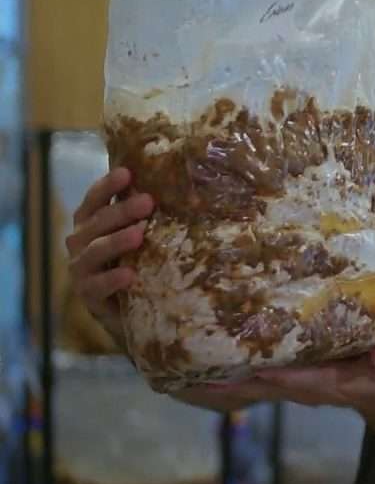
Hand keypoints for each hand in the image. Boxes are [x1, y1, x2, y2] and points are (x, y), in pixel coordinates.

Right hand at [65, 167, 153, 340]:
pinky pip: (97, 286)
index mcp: (92, 222)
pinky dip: (112, 280)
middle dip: (122, 210)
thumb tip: (184, 184)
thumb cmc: (138, 262)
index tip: (128, 172)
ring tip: (139, 235)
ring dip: (116, 241)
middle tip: (148, 202)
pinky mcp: (88, 296)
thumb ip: (148, 214)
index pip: (95, 199)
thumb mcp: (142, 235)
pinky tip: (129, 275)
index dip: (108, 185)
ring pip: (95, 251)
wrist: (130, 311)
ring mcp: (81, 269)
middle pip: (98, 222)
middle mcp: (81, 242)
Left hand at [212, 346, 374, 429]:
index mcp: (327, 383)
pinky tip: (211, 360)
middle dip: (233, 382)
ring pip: (253, 383)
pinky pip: (255, 375)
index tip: (255, 367)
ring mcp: (291, 384)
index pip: (298, 379)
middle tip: (199, 375)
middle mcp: (302, 386)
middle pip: (262, 386)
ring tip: (193, 366)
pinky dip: (234, 370)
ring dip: (226, 377)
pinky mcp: (286, 377)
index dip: (278, 374)